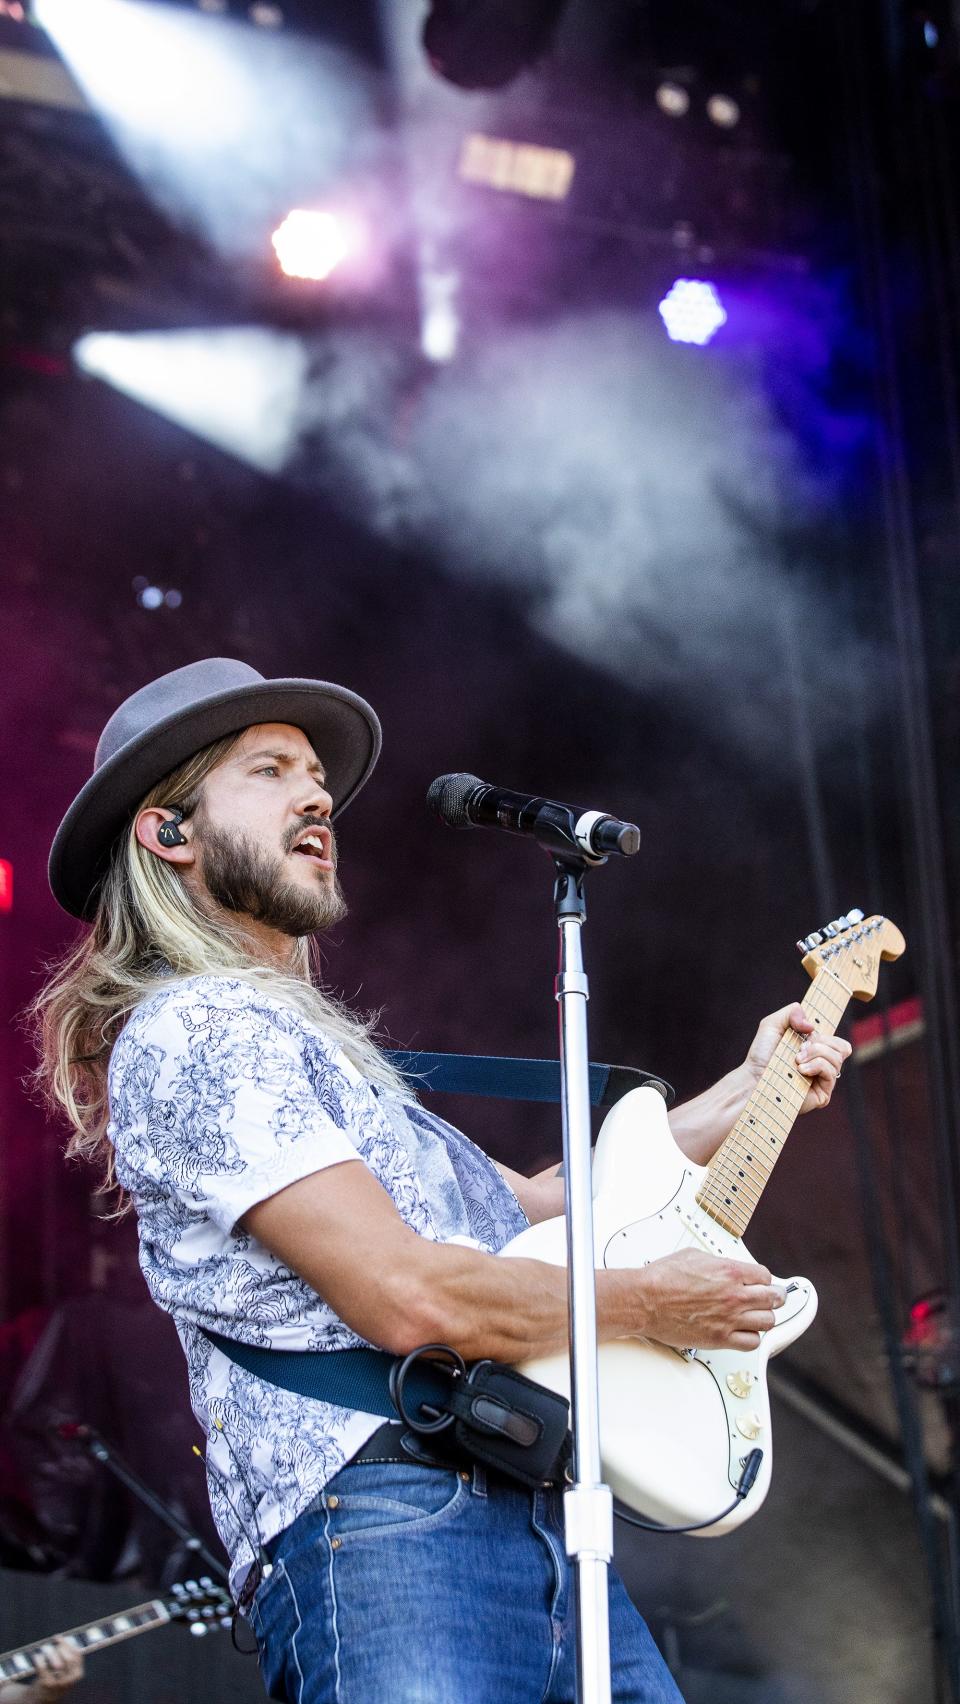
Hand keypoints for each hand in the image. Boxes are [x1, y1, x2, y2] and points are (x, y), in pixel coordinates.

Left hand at [30, 1640, 83, 1700]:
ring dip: (50, 1652)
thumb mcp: (66, 1671)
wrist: (44, 1698)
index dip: (68, 1644)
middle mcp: (70, 1680)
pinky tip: (37, 1656)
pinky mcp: (47, 1684)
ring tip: (45, 1648)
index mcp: (77, 1674)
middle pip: (68, 1659)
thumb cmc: (56, 1679)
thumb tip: (61, 1638)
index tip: (59, 1638)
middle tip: (54, 1642)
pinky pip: (44, 1668)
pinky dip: (40, 1660)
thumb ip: (67, 1657)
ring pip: (57, 1663)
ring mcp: (58, 1683)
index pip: (77, 1656)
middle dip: (61, 1647)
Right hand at [637, 1249, 783, 1350]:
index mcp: (730, 1272)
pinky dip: (752, 1338)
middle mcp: (734, 1296)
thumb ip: (718, 1262)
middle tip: (773, 1299)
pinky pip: (751, 1342)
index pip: (765, 1277)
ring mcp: (729, 1319)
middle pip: (773, 1299)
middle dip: (775, 1298)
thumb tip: (726, 1266)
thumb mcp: (694, 1255)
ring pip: (767, 1322)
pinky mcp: (720, 1338)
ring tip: (758, 1316)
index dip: (765, 1280)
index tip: (763, 1283)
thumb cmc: (663, 1278)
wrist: (646, 1300)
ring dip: (764, 1318)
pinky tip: (745, 1332)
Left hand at [746, 1002, 850, 1113]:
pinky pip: (832, 1071)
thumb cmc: (762, 1054)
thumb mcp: (772, 1024)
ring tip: (797, 1060)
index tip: (810, 1031)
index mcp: (814, 1048)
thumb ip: (792, 1012)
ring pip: (838, 1057)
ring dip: (816, 1053)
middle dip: (820, 1042)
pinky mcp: (823, 1093)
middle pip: (842, 1046)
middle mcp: (821, 1063)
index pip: (835, 1039)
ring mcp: (823, 1079)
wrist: (754, 1078)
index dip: (827, 1031)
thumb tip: (812, 1025)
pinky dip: (817, 1065)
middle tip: (800, 1048)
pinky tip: (801, 1070)